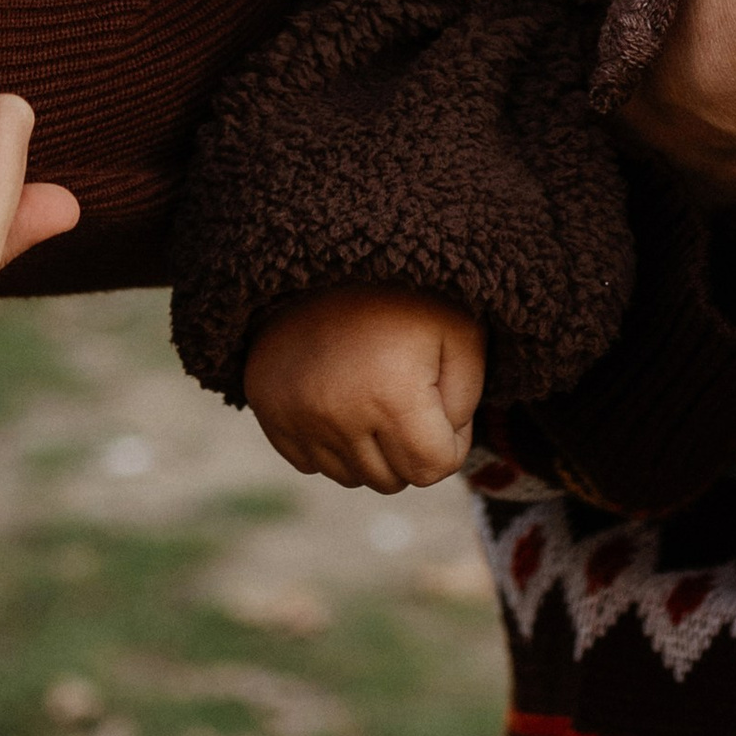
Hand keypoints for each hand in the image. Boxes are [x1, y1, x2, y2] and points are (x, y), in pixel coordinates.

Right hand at [244, 285, 486, 492]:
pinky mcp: (268, 411)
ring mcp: (297, 416)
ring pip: (351, 477)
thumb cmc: (406, 294)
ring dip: (371, 451)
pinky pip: (311, 464)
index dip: (450, 441)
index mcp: (391, 396)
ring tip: (374, 393)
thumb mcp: (461, 333)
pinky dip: (331, 444)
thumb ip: (467, 400)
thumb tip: (445, 447)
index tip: (443, 403)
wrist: (324, 254)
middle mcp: (337, 415)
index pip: (434, 468)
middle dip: (410, 449)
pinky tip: (340, 398)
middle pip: (392, 481)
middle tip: (409, 396)